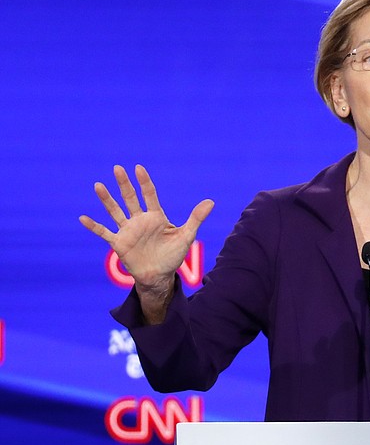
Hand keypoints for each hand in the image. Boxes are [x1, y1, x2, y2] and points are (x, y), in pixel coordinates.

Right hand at [79, 165, 213, 321]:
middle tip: (117, 168)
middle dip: (124, 184)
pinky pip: (104, 233)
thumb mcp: (186, 236)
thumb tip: (211, 202)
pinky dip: (94, 226)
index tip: (138, 168)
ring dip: (107, 200)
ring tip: (98, 185)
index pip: (149, 195)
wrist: (160, 276)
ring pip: (115, 211)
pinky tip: (82, 218)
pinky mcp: (119, 243)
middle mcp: (140, 220)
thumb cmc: (173, 255)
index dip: (144, 182)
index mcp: (156, 216)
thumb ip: (196, 218)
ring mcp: (128, 231)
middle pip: (130, 198)